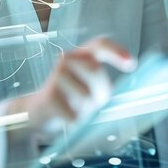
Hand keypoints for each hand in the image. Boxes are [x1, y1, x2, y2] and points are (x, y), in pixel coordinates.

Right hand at [8, 37, 135, 134]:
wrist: (36, 112)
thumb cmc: (70, 99)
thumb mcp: (88, 89)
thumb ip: (101, 85)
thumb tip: (119, 94)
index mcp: (81, 55)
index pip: (99, 45)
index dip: (116, 51)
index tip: (132, 63)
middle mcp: (67, 60)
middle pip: (95, 70)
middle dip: (101, 89)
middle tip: (96, 102)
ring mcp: (55, 76)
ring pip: (86, 95)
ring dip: (86, 109)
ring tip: (75, 108)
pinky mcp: (48, 97)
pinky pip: (73, 115)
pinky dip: (74, 122)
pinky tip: (65, 118)